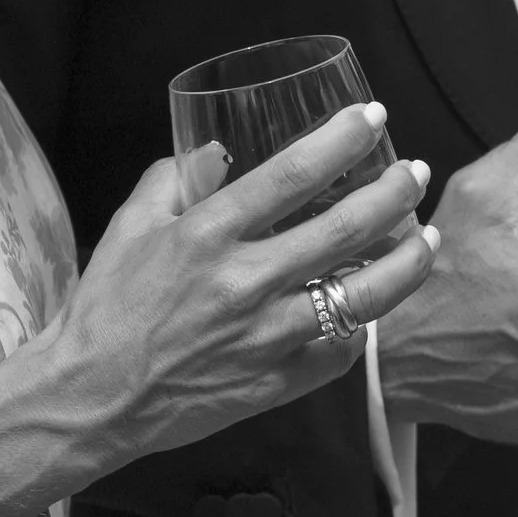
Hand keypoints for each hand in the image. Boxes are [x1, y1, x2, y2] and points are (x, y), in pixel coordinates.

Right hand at [0, 104, 436, 516]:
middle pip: (344, 229)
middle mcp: (244, 282)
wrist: (90, 398)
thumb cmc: (106, 307)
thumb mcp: (130, 225)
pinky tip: (377, 305)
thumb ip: (175, 179)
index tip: (372, 117)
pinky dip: (365, 326)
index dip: (341, 140)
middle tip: (415, 172)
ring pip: (362, 296)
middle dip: (393, 193)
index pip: (292, 174)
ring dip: (406, 262)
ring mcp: (266, 337)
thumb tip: (218, 149)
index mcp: (207, 234)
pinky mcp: (275, 384)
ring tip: (427, 238)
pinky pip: (339, 352)